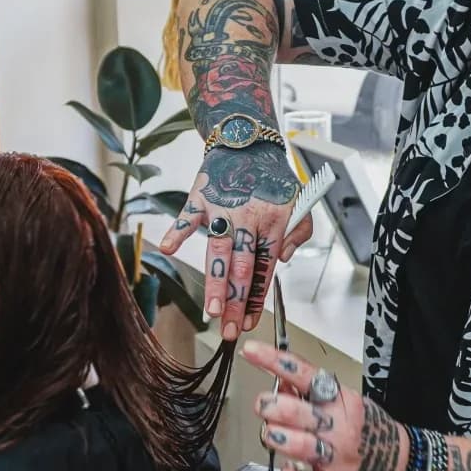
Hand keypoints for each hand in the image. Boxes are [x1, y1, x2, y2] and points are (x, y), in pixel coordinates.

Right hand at [157, 144, 310, 339]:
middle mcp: (249, 217)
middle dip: (237, 301)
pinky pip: (188, 216)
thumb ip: (300, 234)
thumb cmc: (271, 178)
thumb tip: (284, 260)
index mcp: (275, 222)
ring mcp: (223, 207)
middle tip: (229, 330)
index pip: (266, 268)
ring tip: (212, 310)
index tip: (249, 322)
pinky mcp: (201, 197)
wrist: (247, 141)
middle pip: (243, 266)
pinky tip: (169, 249)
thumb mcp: (300, 202)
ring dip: (215, 281)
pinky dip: (178, 231)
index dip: (258, 298)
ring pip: (219, 250)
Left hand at [244, 340, 406, 470]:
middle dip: (269, 406)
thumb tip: (280, 380)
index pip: (303, 374)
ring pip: (298, 446)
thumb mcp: (344, 402)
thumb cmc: (366, 430)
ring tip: (273, 435)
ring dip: (277, 438)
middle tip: (263, 406)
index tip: (251, 351)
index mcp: (340, 400)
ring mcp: (336, 457)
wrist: (400, 465)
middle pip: (294, 411)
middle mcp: (337, 427)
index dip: (273, 361)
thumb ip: (311, 393)